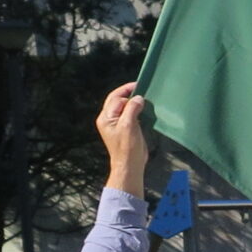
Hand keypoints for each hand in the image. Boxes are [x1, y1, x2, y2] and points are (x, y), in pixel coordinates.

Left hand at [97, 81, 150, 198]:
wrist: (130, 165)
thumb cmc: (127, 148)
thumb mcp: (129, 125)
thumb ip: (132, 108)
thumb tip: (138, 98)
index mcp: (106, 118)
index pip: (115, 98)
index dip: (126, 90)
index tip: (139, 86)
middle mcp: (109, 119)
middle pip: (118, 100)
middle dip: (129, 94)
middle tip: (143, 89)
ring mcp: (116, 125)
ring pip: (124, 107)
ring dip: (134, 102)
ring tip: (145, 98)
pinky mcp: (125, 129)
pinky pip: (130, 114)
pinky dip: (136, 110)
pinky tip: (144, 109)